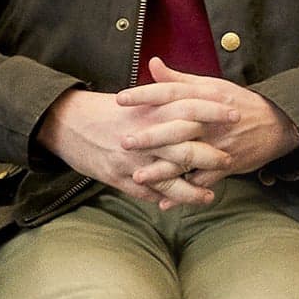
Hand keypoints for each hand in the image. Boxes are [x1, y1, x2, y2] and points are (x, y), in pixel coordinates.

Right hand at [41, 88, 221, 210]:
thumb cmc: (100, 111)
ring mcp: (131, 160)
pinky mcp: (119, 178)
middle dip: (211, 156)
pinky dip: (165, 199)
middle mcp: (142, 135)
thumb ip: (160, 97)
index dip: (214, 111)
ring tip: (210, 195)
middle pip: (185, 147)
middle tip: (229, 159)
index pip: (190, 107)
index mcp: (147, 110)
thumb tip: (188, 95)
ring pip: (170, 179)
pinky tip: (179, 203)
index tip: (235, 113)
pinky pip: (148, 193)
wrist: (63, 123)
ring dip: (193, 189)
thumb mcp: (131, 100)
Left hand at [115, 59, 298, 193]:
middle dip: (150, 136)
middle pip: (177, 127)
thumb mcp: (211, 86)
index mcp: (205, 96)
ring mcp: (218, 144)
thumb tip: (153, 64)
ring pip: (188, 158)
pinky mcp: (226, 165)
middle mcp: (210, 120)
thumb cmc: (238, 103)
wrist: (276, 123)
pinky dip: (184, 194)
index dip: (146, 95)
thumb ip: (179, 79)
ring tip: (138, 177)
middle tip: (124, 142)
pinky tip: (164, 203)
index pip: (172, 93)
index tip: (121, 99)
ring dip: (163, 170)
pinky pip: (202, 182)